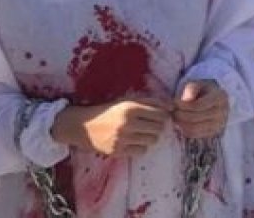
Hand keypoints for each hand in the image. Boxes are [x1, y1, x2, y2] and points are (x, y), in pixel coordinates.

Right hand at [51, 99, 169, 156]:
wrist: (83, 126)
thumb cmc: (108, 111)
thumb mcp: (126, 101)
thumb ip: (148, 102)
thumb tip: (170, 106)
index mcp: (130, 107)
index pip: (160, 113)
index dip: (164, 115)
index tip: (161, 116)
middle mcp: (127, 123)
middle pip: (158, 128)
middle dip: (159, 126)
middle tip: (152, 125)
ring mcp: (122, 138)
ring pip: (152, 140)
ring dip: (151, 136)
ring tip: (143, 133)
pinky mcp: (117, 151)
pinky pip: (141, 151)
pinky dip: (141, 146)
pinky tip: (134, 141)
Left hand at [173, 81, 228, 139]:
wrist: (212, 101)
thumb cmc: (203, 91)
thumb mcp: (198, 85)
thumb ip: (191, 89)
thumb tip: (186, 100)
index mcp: (219, 97)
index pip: (198, 105)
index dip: (183, 105)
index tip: (174, 102)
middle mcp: (222, 112)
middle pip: (195, 118)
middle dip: (180, 115)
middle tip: (173, 111)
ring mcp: (219, 124)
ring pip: (194, 128)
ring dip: (181, 123)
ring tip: (175, 117)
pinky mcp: (213, 133)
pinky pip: (195, 134)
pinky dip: (185, 130)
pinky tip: (181, 123)